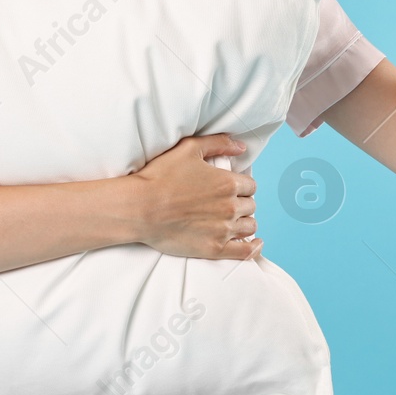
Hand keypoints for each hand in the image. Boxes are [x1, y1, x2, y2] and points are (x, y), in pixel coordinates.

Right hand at [126, 133, 262, 260]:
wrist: (140, 208)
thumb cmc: (160, 176)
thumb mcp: (189, 148)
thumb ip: (218, 143)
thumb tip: (241, 147)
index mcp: (227, 183)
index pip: (250, 186)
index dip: (241, 186)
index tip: (231, 188)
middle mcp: (230, 207)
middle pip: (251, 205)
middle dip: (242, 203)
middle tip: (226, 203)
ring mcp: (224, 230)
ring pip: (250, 226)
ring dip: (244, 221)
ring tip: (232, 220)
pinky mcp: (215, 249)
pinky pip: (246, 252)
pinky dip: (254, 247)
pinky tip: (255, 243)